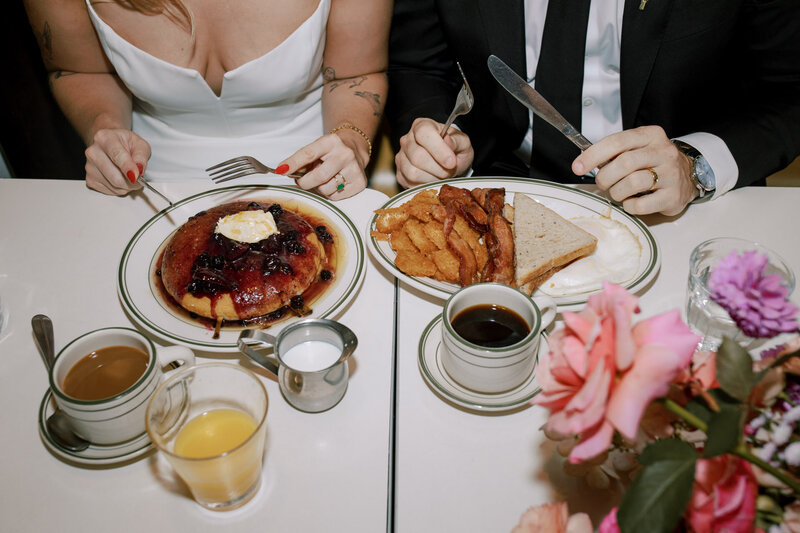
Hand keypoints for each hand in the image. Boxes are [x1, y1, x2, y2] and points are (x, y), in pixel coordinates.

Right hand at [84, 128, 150, 195]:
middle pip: (116, 177)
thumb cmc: (125, 144)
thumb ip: (141, 156)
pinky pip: (111, 191)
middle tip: (139, 177)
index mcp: (104, 138)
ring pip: (115, 186)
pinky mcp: (90, 179)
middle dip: (133, 182)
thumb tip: (139, 169)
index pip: (117, 155)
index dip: (128, 168)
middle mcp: (93, 152)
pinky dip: (120, 188)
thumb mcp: (140, 144)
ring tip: (129, 174)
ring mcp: (89, 167)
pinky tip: (120, 177)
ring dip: (128, 186)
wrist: (111, 144)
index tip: (136, 176)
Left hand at [277, 132, 367, 199]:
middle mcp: (345, 154)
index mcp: (331, 142)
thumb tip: (285, 171)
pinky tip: (335, 183)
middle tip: (303, 181)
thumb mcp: (317, 148)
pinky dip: (331, 193)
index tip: (281, 170)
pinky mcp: (360, 183)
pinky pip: (336, 196)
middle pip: (319, 176)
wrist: (355, 147)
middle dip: (305, 183)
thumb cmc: (332, 150)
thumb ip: (302, 160)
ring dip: (320, 188)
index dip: (293, 163)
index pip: (308, 154)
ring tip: (325, 179)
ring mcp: (354, 169)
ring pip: (326, 189)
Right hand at [395, 117, 473, 187]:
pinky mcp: (400, 174)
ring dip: (432, 178)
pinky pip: (410, 184)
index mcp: (422, 126)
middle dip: (438, 168)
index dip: (438, 149)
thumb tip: (447, 141)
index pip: (423, 133)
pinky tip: (434, 179)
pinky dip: (426, 185)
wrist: (449, 162)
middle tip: (450, 169)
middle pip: (417, 157)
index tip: (451, 162)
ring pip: (413, 172)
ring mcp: (401, 157)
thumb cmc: (454, 149)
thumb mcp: (463, 143)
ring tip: (442, 174)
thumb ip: (457, 141)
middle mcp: (407, 140)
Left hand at [572, 126, 697, 215]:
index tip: (577, 166)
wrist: (687, 176)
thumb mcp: (637, 148)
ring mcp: (671, 174)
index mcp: (650, 135)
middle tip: (603, 183)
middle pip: (623, 163)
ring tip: (619, 192)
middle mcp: (663, 152)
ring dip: (617, 192)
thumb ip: (614, 152)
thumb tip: (583, 162)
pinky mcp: (673, 196)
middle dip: (605, 177)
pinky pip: (641, 205)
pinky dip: (629, 206)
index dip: (593, 155)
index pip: (617, 141)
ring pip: (632, 183)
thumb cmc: (653, 163)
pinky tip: (632, 201)